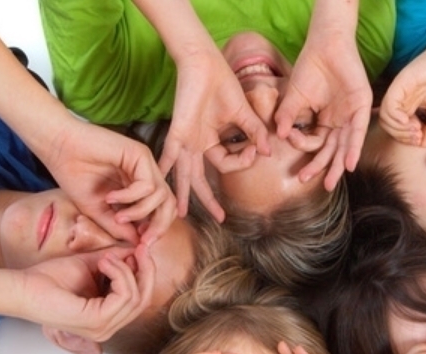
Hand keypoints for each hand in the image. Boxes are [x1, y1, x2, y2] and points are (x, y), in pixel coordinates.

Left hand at [15, 245, 154, 341]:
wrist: (24, 285)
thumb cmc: (49, 278)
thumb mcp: (92, 265)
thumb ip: (116, 261)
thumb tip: (138, 250)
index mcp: (106, 318)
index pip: (141, 299)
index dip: (145, 272)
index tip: (140, 249)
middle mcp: (107, 328)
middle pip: (144, 300)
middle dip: (146, 270)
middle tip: (140, 248)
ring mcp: (102, 329)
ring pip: (136, 296)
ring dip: (125, 269)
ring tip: (105, 257)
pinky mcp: (96, 322)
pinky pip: (124, 295)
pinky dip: (118, 273)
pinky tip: (103, 263)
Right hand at [47, 119, 176, 245]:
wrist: (57, 147)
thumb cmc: (74, 175)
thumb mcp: (98, 210)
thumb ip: (118, 225)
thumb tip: (138, 242)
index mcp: (139, 186)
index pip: (161, 210)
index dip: (156, 229)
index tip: (141, 245)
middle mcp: (147, 174)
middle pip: (169, 204)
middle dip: (159, 226)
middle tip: (144, 240)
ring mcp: (145, 163)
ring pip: (162, 196)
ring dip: (140, 212)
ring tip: (117, 215)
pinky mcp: (140, 154)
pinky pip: (147, 185)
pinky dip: (130, 197)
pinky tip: (110, 197)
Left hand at [159, 48, 269, 221]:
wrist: (205, 64)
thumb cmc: (222, 84)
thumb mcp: (242, 114)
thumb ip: (255, 132)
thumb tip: (269, 150)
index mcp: (211, 140)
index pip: (227, 163)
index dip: (244, 160)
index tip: (257, 149)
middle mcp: (197, 144)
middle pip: (200, 179)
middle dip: (208, 200)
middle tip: (219, 217)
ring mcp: (186, 140)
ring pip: (183, 173)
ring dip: (182, 194)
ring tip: (179, 213)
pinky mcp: (178, 131)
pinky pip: (169, 153)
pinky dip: (162, 167)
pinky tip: (157, 179)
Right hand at [275, 32, 371, 190]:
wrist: (325, 45)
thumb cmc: (310, 68)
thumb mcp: (294, 97)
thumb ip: (287, 116)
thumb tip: (278, 135)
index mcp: (324, 121)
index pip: (315, 143)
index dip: (305, 150)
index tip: (294, 150)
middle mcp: (339, 122)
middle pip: (331, 150)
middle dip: (321, 167)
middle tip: (310, 182)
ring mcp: (351, 115)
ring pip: (345, 146)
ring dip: (338, 164)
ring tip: (329, 182)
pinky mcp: (361, 107)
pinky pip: (358, 132)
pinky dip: (353, 148)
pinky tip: (349, 164)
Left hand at [379, 43, 425, 146]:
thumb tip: (422, 144)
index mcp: (409, 108)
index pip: (397, 130)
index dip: (407, 139)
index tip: (421, 138)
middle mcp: (401, 101)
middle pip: (389, 127)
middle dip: (403, 137)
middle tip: (418, 135)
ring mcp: (399, 93)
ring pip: (386, 120)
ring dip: (400, 131)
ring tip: (417, 129)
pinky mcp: (399, 85)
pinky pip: (388, 107)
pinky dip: (396, 119)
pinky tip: (410, 121)